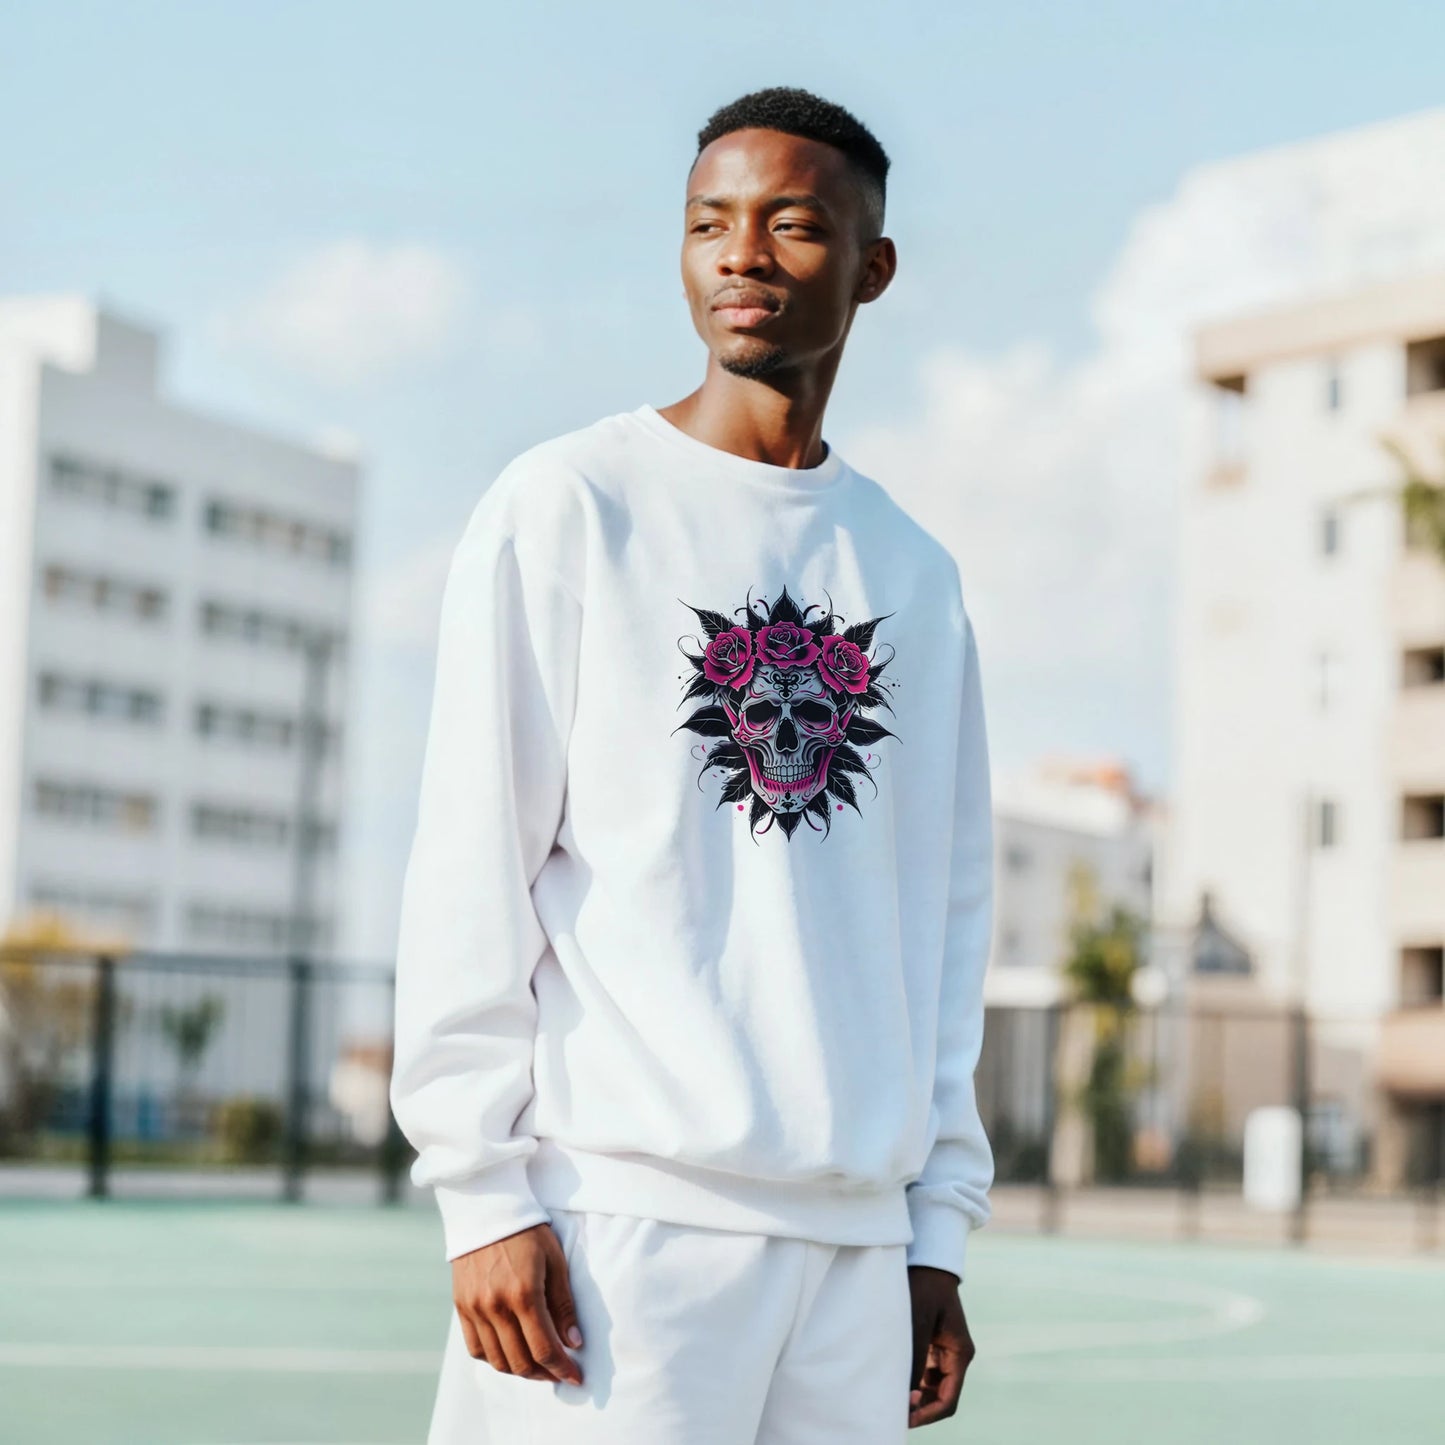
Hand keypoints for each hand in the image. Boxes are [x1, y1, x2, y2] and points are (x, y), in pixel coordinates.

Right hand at [451, 1222, 583, 1385]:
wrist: (487, 1209)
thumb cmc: (528, 1232)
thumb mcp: (555, 1261)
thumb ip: (563, 1304)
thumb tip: (573, 1342)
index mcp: (524, 1294)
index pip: (545, 1348)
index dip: (562, 1369)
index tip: (576, 1378)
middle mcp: (496, 1306)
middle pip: (521, 1361)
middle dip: (545, 1374)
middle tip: (559, 1374)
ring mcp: (475, 1308)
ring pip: (498, 1360)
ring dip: (520, 1371)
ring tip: (538, 1367)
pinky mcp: (461, 1307)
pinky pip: (476, 1348)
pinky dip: (494, 1358)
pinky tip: (510, 1354)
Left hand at [907, 1264, 973, 1427]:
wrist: (925, 1259)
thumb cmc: (923, 1286)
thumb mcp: (917, 1320)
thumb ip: (913, 1356)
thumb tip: (905, 1394)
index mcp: (960, 1353)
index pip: (949, 1399)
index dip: (929, 1414)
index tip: (907, 1417)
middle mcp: (954, 1356)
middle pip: (940, 1397)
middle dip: (920, 1408)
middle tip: (894, 1411)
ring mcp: (942, 1350)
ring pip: (929, 1386)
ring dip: (913, 1394)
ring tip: (890, 1397)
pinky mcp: (930, 1343)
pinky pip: (921, 1370)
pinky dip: (908, 1379)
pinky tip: (891, 1380)